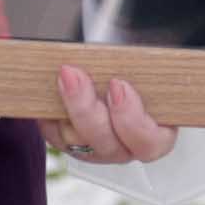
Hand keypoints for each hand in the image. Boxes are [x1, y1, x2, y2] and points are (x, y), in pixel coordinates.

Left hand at [51, 63, 175, 164]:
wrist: (120, 68)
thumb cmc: (143, 72)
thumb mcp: (153, 68)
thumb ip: (147, 69)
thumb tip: (135, 54)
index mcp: (156, 135)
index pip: (149, 142)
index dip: (132, 118)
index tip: (118, 85)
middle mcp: (126, 148)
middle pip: (106, 144)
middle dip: (87, 109)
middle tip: (75, 75)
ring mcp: (97, 150)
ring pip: (78, 143)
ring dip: (67, 108)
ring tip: (62, 76)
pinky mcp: (71, 145)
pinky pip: (56, 138)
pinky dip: (50, 117)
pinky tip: (48, 95)